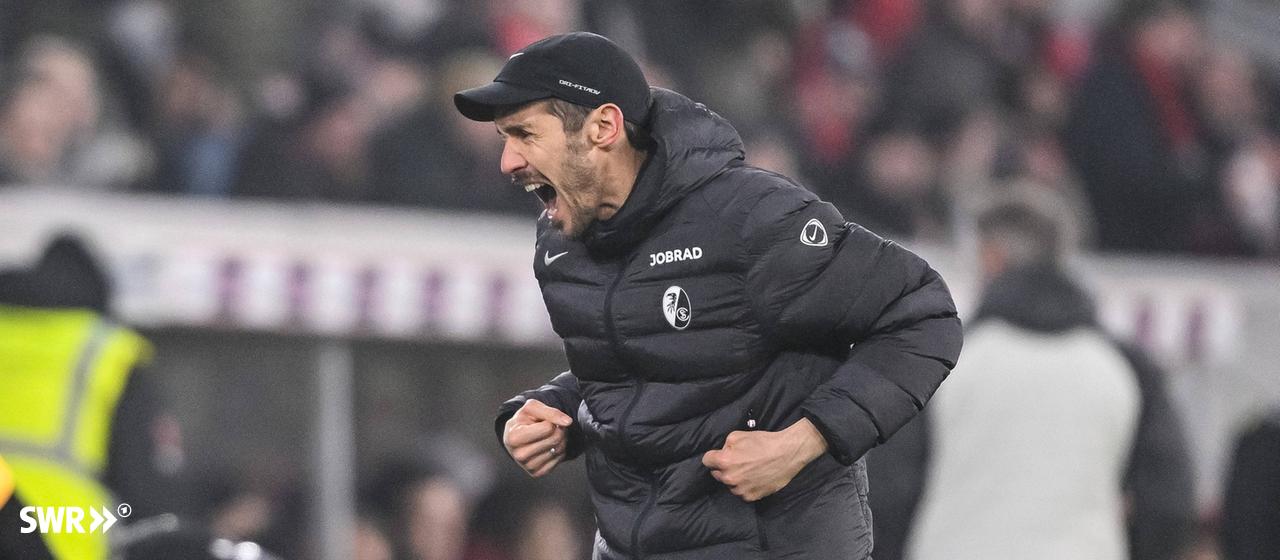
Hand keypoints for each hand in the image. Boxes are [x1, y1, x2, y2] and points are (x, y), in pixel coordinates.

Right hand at [503, 399, 573, 477]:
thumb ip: (550, 412)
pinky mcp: (537, 473)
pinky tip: (549, 445)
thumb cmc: (524, 420)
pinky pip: (559, 459)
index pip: (548, 428)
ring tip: (549, 435)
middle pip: (555, 439)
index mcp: (513, 437)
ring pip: (559, 449)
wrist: (517, 435)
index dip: (550, 420)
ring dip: (561, 439)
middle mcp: (519, 455)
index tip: (543, 420)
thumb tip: (567, 422)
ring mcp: (528, 466)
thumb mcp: (532, 408)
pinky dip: (559, 450)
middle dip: (558, 429)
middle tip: (551, 426)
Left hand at [702, 418, 827, 501]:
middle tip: (737, 461)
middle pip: (717, 474)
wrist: (787, 454)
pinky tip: (754, 478)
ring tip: (748, 470)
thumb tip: (722, 453)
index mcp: (724, 461)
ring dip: (734, 479)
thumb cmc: (763, 442)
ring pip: (730, 485)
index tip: (719, 456)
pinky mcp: (751, 497)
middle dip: (724, 468)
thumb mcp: (738, 435)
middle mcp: (730, 478)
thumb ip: (725, 446)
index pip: (707, 461)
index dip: (713, 457)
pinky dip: (745, 487)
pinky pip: (742, 493)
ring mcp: (740, 489)